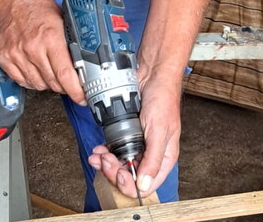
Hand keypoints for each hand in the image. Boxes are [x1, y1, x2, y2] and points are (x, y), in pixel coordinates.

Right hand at [0, 0, 84, 103]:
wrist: (13, 0)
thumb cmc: (39, 9)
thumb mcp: (64, 21)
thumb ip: (72, 42)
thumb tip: (87, 64)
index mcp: (51, 37)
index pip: (65, 74)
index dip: (75, 90)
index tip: (82, 97)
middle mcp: (33, 48)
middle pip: (52, 82)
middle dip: (65, 87)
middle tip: (70, 83)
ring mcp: (16, 54)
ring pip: (38, 84)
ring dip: (48, 84)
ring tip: (53, 72)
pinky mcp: (4, 59)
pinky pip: (22, 81)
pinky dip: (32, 81)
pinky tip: (38, 71)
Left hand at [88, 67, 182, 198]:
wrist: (152, 75)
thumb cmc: (163, 98)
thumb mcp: (159, 130)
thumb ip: (152, 159)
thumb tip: (144, 186)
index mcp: (163, 158)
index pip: (147, 186)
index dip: (130, 184)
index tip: (119, 172)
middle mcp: (151, 155)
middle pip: (130, 178)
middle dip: (113, 171)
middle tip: (105, 159)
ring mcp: (138, 146)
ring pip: (120, 166)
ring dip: (106, 164)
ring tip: (99, 154)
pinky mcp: (127, 136)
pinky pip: (114, 152)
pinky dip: (104, 153)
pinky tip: (99, 148)